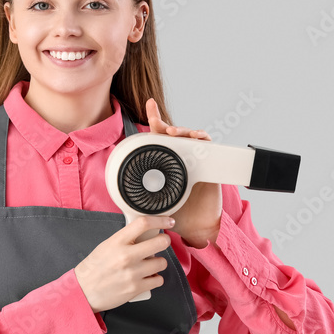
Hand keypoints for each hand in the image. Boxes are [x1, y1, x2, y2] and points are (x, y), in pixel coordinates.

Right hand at [75, 215, 173, 311]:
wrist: (83, 291)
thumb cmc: (94, 267)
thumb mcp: (106, 246)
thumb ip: (125, 239)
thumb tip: (145, 233)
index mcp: (117, 241)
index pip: (143, 223)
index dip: (160, 219)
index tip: (168, 220)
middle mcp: (126, 256)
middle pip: (160, 242)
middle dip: (165, 241)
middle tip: (162, 242)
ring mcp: (132, 273)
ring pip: (162, 262)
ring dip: (159, 262)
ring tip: (150, 264)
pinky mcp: (136, 288)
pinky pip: (158, 280)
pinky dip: (156, 278)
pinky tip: (148, 277)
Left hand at [145, 98, 221, 247]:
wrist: (196, 228)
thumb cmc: (176, 215)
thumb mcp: (154, 205)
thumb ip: (143, 198)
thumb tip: (124, 199)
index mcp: (166, 165)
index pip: (158, 140)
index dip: (154, 121)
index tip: (149, 105)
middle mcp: (181, 160)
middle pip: (174, 135)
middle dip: (164, 124)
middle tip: (157, 120)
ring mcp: (196, 160)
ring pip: (190, 136)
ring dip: (182, 130)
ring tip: (172, 132)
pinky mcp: (210, 165)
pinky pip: (208, 145)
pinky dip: (202, 137)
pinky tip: (195, 136)